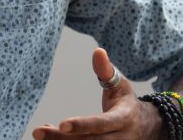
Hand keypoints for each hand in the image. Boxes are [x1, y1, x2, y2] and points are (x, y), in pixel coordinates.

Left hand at [32, 48, 163, 138]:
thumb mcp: (121, 85)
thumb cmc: (126, 102)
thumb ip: (106, 70)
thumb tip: (97, 51)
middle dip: (61, 138)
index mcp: (122, 119)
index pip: (101, 124)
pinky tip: (50, 134)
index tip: (62, 124)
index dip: (83, 125)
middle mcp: (118, 138)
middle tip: (37, 132)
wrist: (146, 127)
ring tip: (39, 133)